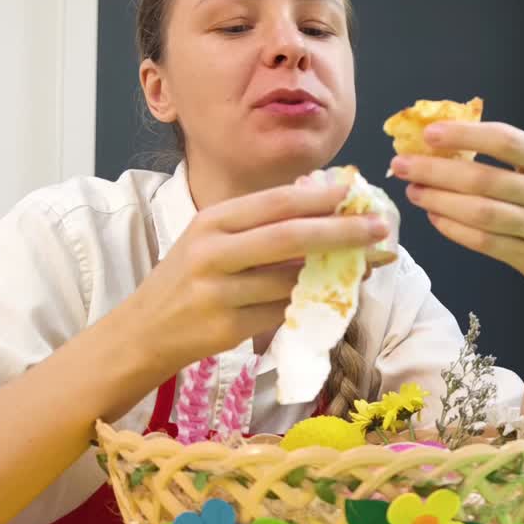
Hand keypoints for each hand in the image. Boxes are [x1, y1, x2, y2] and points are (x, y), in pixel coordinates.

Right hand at [120, 183, 388, 374]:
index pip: (274, 202)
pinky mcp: (227, 327)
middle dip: (341, 231)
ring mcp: (218, 292)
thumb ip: (258, 225)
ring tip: (369, 265)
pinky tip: (337, 296)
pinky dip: (313, 303)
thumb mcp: (212, 240)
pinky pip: (283, 312)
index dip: (319, 197)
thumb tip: (325, 208)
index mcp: (212, 220)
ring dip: (336, 274)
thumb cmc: (189, 278)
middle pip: (289, 236)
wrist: (144, 330)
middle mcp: (212, 252)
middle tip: (379, 229)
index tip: (355, 193)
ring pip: (291, 280)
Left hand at [389, 121, 523, 295]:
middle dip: (437, 170)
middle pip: (485, 179)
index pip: (506, 140)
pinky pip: (485, 242)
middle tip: (402, 165)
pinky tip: (434, 217)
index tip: (428, 133)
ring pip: (481, 213)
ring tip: (414, 192)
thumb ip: (503, 158)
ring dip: (440, 201)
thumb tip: (439, 141)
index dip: (465, 135)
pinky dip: (454, 229)